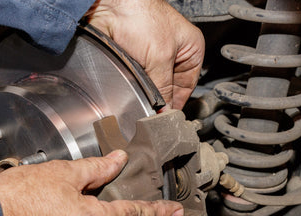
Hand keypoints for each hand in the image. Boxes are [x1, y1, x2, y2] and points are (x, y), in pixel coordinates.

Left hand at [85, 0, 204, 109]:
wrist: (110, 6)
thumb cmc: (141, 15)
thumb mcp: (161, 57)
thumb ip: (164, 87)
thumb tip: (165, 113)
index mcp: (190, 49)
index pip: (187, 86)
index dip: (177, 103)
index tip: (168, 119)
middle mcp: (172, 54)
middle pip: (169, 88)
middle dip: (161, 100)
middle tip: (153, 115)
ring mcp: (152, 58)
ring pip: (151, 87)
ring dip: (146, 94)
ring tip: (141, 103)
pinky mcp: (134, 60)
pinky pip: (136, 82)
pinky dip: (133, 88)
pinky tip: (131, 93)